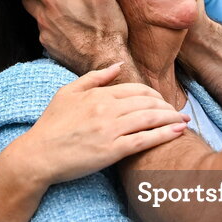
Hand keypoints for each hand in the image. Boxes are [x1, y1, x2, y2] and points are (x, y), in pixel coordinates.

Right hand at [0, 63, 187, 221]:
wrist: (38, 155)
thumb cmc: (51, 125)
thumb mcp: (67, 93)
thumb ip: (94, 78)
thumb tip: (117, 65)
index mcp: (98, 95)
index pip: (136, 89)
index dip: (153, 94)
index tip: (162, 100)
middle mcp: (106, 109)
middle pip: (147, 102)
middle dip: (166, 105)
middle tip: (177, 111)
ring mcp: (110, 130)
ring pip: (150, 118)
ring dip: (171, 117)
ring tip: (184, 120)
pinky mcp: (112, 151)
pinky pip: (145, 140)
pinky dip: (165, 134)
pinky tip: (178, 131)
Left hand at [17, 0, 128, 74]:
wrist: (106, 62)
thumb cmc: (106, 27)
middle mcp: (42, 17)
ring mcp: (45, 34)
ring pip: (34, 16)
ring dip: (41, 9)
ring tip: (59, 6)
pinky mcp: (50, 48)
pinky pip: (44, 32)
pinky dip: (50, 26)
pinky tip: (66, 27)